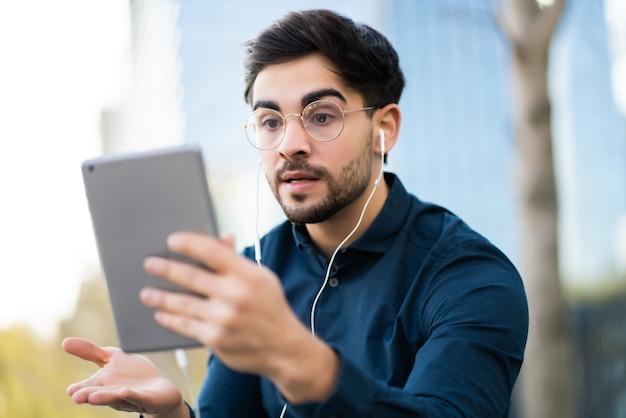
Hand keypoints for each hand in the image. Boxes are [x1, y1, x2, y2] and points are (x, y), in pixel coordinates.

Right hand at [62, 337, 186, 416]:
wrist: (159, 389)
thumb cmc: (131, 374)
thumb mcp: (111, 358)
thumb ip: (90, 352)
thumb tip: (64, 342)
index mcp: (103, 385)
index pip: (89, 387)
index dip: (80, 389)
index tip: (71, 390)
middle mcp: (113, 394)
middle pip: (100, 394)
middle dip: (89, 396)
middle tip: (76, 397)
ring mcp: (130, 397)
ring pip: (115, 398)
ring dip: (104, 398)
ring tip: (92, 398)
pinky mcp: (146, 398)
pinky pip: (138, 398)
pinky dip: (131, 395)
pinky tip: (125, 391)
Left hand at [141, 232, 338, 401]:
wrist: (284, 349)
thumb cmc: (271, 309)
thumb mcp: (262, 279)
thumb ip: (238, 261)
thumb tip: (222, 238)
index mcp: (247, 275)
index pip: (212, 251)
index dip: (189, 243)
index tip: (172, 240)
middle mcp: (234, 295)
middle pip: (191, 276)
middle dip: (166, 268)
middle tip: (150, 263)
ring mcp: (223, 318)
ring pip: (182, 303)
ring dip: (160, 297)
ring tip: (146, 293)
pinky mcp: (215, 339)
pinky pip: (185, 325)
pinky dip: (170, 318)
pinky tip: (161, 314)